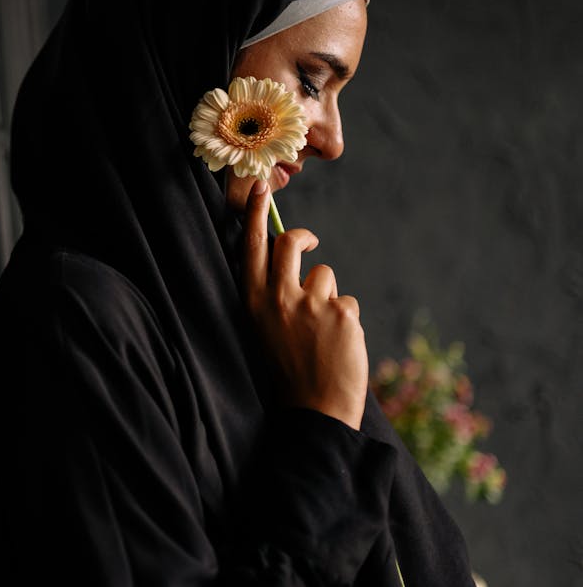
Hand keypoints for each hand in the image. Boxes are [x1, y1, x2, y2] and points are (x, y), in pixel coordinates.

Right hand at [242, 180, 367, 429]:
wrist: (315, 411)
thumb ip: (274, 294)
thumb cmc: (289, 370)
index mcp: (254, 301)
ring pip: (325, 276)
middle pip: (291, 243)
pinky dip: (345, 320)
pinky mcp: (341, 311)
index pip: (252, 247)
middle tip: (309, 243)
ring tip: (323, 333)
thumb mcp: (267, 328)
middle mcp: (278, 297)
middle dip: (303, 238)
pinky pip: (346, 301)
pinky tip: (338, 345)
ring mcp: (310, 302)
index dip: (255, 214)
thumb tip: (291, 262)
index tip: (260, 188)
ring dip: (329, 297)